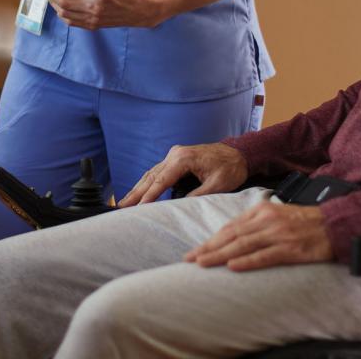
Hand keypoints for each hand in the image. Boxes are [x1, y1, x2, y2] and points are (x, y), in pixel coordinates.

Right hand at [119, 143, 247, 206]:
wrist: (239, 153)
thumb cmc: (231, 168)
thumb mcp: (218, 185)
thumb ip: (198, 196)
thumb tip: (180, 207)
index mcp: (184, 158)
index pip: (161, 180)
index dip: (149, 195)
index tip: (138, 208)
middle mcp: (175, 154)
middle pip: (151, 176)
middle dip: (136, 192)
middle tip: (121, 206)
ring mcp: (175, 155)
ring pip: (152, 173)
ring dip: (139, 188)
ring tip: (124, 202)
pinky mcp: (176, 158)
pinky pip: (158, 171)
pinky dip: (148, 183)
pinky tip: (140, 192)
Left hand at [185, 201, 334, 270]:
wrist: (335, 224)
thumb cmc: (304, 222)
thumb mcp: (277, 215)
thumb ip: (256, 224)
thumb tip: (232, 237)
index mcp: (261, 210)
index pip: (230, 227)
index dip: (211, 239)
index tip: (196, 250)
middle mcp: (266, 220)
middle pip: (231, 235)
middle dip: (208, 248)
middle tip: (189, 259)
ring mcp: (278, 234)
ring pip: (242, 245)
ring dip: (219, 255)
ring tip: (202, 264)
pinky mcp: (290, 249)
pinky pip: (264, 256)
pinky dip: (247, 261)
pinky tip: (232, 267)